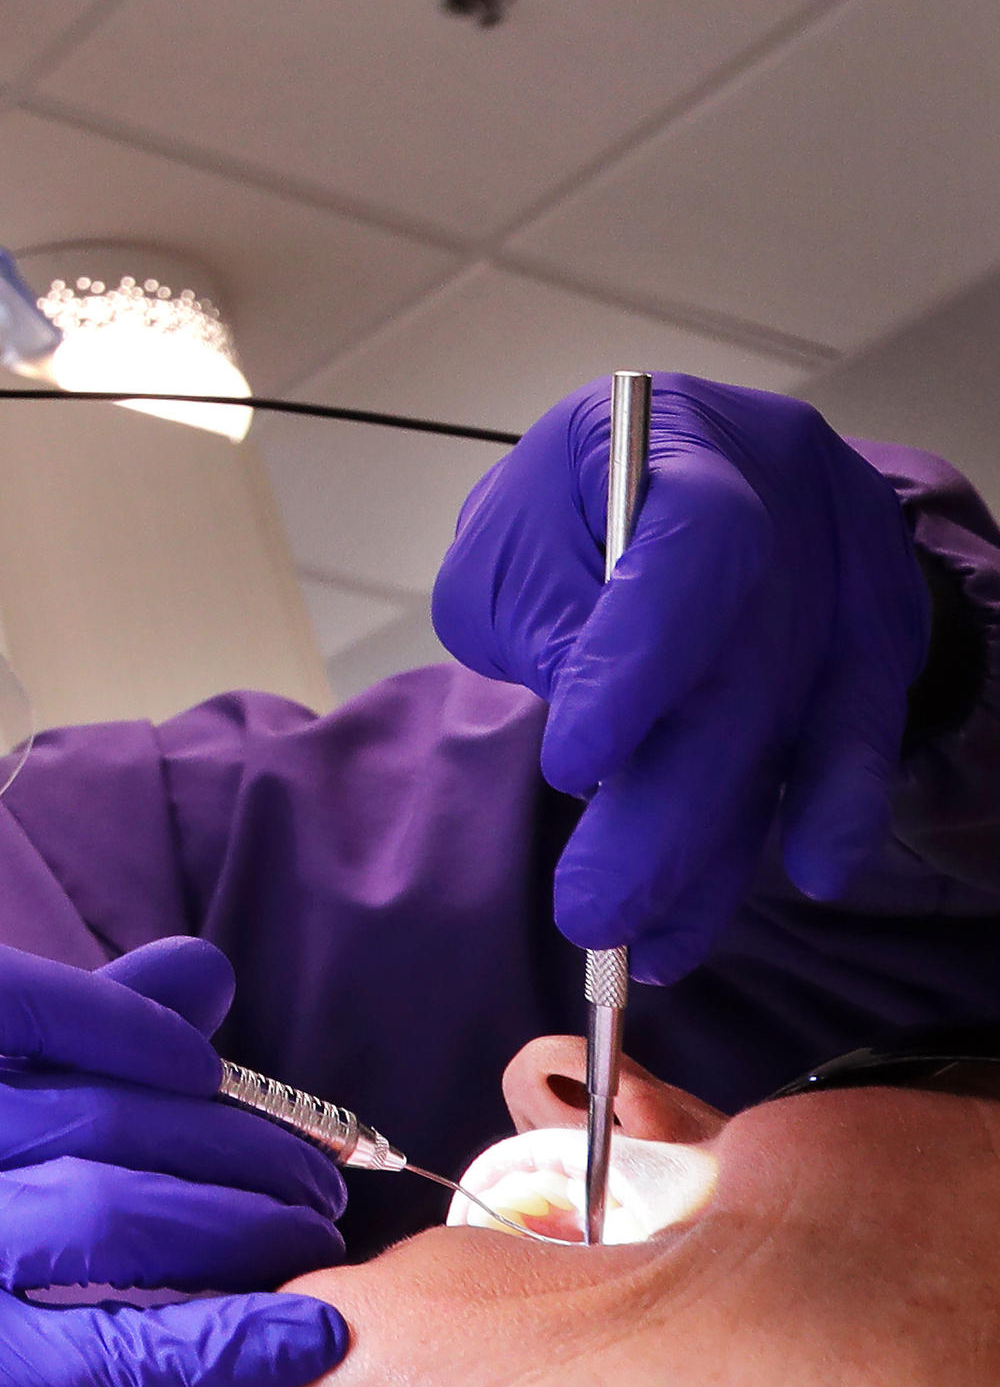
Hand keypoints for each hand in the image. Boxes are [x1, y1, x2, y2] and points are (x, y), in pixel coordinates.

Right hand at [0, 937, 348, 1386]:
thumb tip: (202, 971)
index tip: (208, 1067)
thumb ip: (47, 1044)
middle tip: (311, 1180)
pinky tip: (302, 1335)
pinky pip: (105, 1349)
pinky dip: (223, 1341)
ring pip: (103, 1214)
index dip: (117, 1017)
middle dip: (226, 1143)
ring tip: (307, 1243)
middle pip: (73, 1113)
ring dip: (240, 1227)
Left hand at [433, 373, 927, 980]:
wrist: (654, 476)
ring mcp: (848, 563)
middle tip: (594, 913)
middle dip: (666, 808)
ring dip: (724, 848)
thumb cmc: (560, 517)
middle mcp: (788, 491)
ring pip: (797, 717)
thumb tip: (601, 758)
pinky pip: (859, 732)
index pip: (691, 547)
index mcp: (680, 441)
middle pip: (745, 663)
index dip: (641, 660)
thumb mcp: (508, 550)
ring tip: (655, 946)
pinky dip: (828, 810)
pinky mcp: (878, 628)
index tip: (574, 768)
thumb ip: (543, 627)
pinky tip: (803, 878)